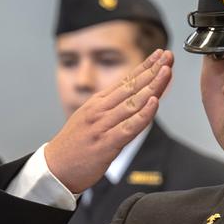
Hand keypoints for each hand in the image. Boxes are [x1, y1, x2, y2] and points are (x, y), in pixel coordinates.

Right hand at [46, 49, 173, 192]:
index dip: (144, 67)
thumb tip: (132, 99)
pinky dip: (143, 115)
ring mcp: (102, 126)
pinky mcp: (106, 143)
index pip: (125, 81)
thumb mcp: (89, 119)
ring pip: (133, 103)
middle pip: (131, 87)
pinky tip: (154, 103)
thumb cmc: (74, 146)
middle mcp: (100, 110)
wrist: (55, 168)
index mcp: (97, 103)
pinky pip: (128, 127)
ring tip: (166, 71)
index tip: (160, 54)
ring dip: (152, 86)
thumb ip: (110, 108)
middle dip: (152, 70)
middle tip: (168, 56)